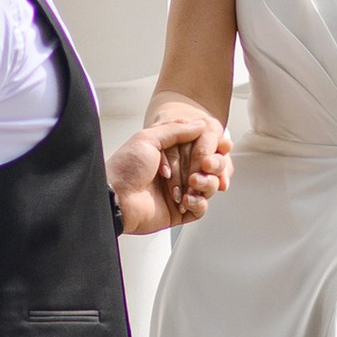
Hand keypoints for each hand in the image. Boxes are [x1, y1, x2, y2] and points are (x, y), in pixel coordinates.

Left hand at [111, 101, 230, 234]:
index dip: (212, 148)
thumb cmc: (125, 168)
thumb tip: (199, 124)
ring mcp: (178, 192)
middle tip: (206, 165)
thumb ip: (176, 130)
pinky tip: (187, 198)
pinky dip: (198, 203)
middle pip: (209, 168)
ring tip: (193, 182)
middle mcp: (176, 172)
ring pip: (208, 187)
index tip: (221, 145)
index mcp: (169, 154)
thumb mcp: (148, 138)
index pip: (200, 148)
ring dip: (206, 183)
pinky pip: (199, 208)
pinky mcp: (178, 212)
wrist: (115, 198)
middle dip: (213, 166)